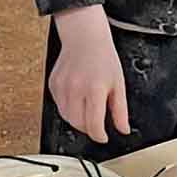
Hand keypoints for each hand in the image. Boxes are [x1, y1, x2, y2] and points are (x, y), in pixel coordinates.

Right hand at [50, 6, 129, 143]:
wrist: (85, 38)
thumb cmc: (103, 58)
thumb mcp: (119, 84)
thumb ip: (120, 110)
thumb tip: (123, 129)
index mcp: (94, 89)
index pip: (93, 124)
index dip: (99, 136)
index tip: (104, 137)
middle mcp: (75, 88)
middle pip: (78, 124)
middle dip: (88, 129)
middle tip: (97, 124)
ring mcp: (62, 86)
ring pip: (66, 117)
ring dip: (77, 120)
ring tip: (87, 110)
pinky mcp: (53, 84)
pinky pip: (59, 106)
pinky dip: (68, 109)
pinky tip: (77, 99)